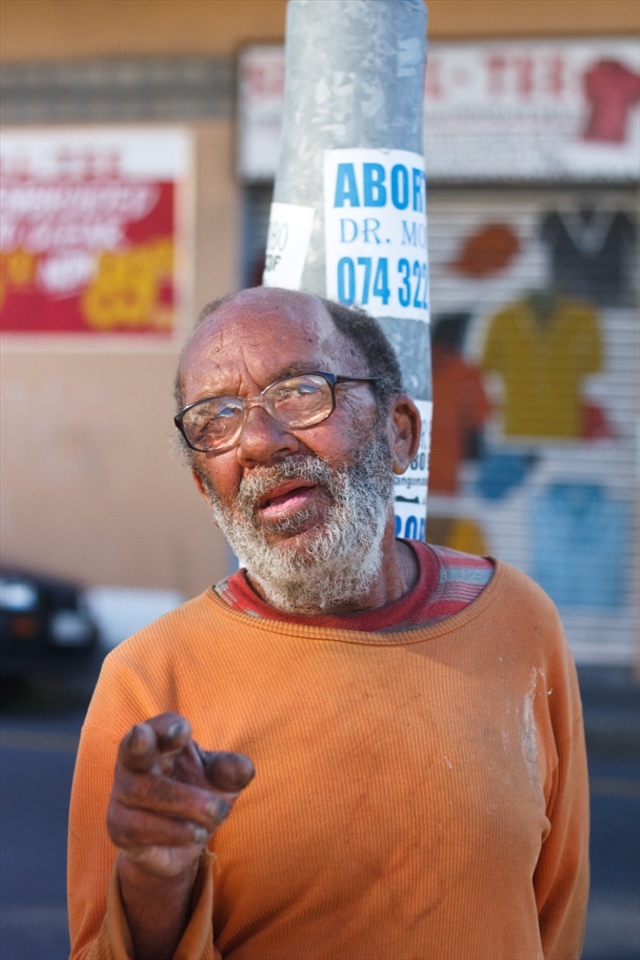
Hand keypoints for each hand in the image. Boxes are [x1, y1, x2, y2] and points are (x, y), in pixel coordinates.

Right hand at [107, 712, 253, 880]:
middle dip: (138, 743)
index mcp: (160, 743)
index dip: (168, 727)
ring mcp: (123, 796)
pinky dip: (173, 831)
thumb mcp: (221, 782)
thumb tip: (245, 768)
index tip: (183, 732)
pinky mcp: (121, 829)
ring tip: (218, 812)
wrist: (178, 842)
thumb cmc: (198, 794)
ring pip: (146, 792)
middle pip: (132, 749)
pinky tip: (197, 834)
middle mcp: (134, 765)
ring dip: (186, 802)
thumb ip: (232, 771)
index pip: (160, 727)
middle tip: (144, 737)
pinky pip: (140, 828)